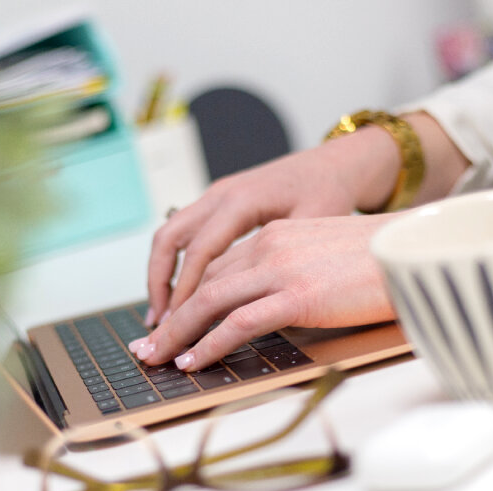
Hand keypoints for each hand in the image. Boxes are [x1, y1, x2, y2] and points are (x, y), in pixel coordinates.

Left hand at [130, 213, 401, 369]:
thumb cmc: (381, 260)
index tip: (170, 320)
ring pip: (210, 302)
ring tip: (157, 359)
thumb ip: (295, 272)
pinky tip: (193, 362)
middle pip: (205, 284)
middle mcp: (271, 247)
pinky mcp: (297, 295)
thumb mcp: (327, 257)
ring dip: (178, 334)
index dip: (188, 297)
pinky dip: (208, 345)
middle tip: (148, 345)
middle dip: (172, 318)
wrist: (415, 252)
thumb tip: (277, 306)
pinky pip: (238, 323)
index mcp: (278, 235)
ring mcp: (281, 269)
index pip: (218, 268)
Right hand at [145, 130, 401, 325]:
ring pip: (170, 234)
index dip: (186, 291)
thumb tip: (257, 305)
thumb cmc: (328, 192)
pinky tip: (182, 293)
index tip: (179, 324)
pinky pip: (185, 233)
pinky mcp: (219, 203)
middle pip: (170, 239)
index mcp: (242, 200)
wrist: (333, 165)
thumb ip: (282, 260)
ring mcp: (216, 196)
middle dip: (159, 284)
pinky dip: (176, 263)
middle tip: (161, 325)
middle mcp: (221, 194)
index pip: (201, 251)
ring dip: (161, 274)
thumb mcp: (313, 227)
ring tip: (164, 316)